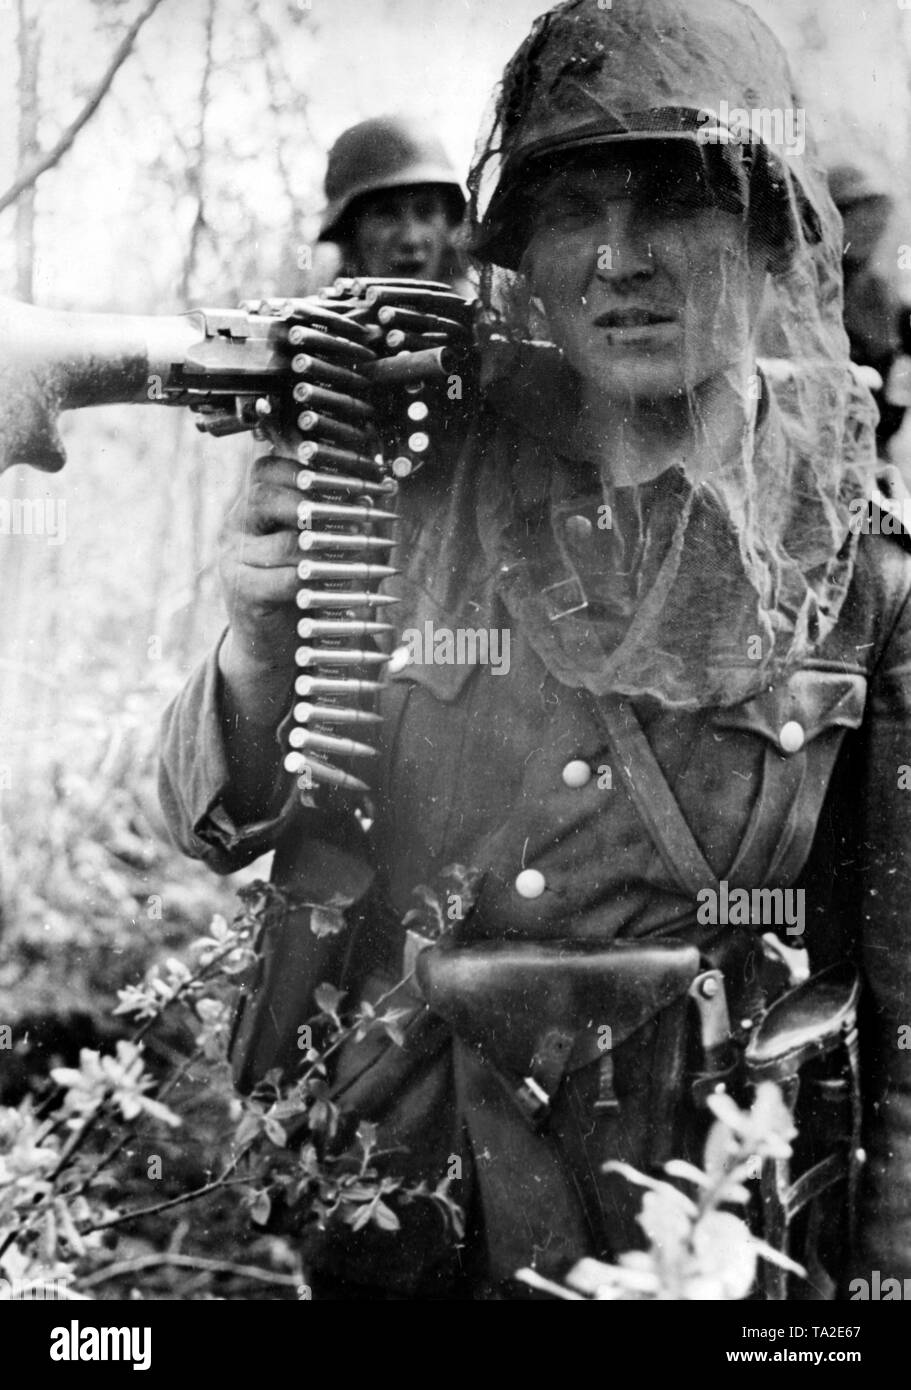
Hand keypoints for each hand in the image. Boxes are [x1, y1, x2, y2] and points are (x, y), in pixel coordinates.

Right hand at [218, 308, 378, 721]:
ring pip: (285, 535)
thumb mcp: (323, 546)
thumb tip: (387, 480)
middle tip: (359, 506)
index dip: (315, 465)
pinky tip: (335, 581)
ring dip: (328, 543)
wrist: (272, 649)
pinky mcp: (240, 590)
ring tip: (360, 548)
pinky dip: (313, 577)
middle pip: (269, 490)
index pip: (274, 465)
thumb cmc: (304, 588)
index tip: (358, 473)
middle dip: (318, 497)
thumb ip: (344, 514)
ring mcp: (234, 555)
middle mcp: (238, 522)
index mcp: (256, 501)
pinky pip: (281, 575)